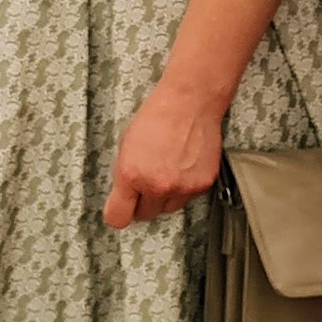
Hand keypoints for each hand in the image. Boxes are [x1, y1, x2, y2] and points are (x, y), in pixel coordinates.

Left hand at [104, 77, 228, 228]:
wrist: (190, 103)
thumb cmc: (157, 117)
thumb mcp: (126, 146)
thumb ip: (124, 176)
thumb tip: (125, 197)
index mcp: (131, 175)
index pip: (118, 218)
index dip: (118, 214)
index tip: (120, 210)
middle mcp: (157, 185)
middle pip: (145, 216)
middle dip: (143, 203)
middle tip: (146, 183)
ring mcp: (182, 187)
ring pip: (168, 208)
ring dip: (165, 196)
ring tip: (168, 169)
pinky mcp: (202, 185)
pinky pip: (188, 198)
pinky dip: (185, 186)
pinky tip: (183, 165)